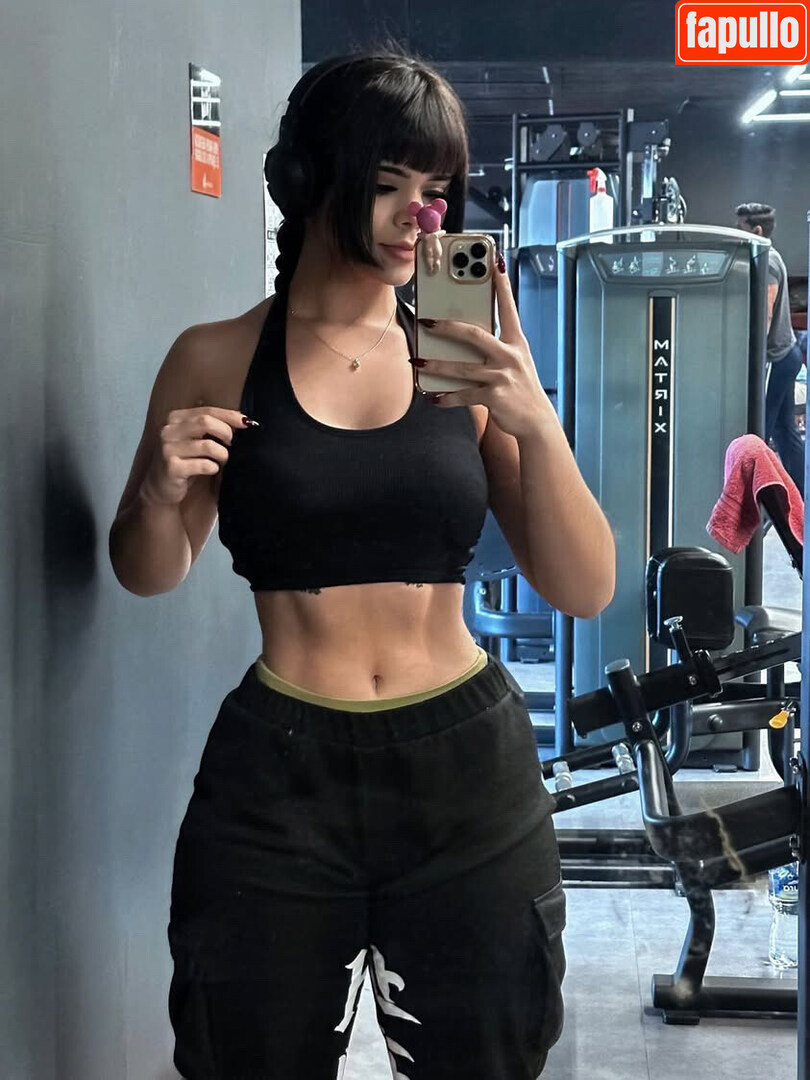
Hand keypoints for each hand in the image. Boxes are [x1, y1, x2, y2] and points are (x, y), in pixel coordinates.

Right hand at [140, 407, 254, 505]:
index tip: (246, 422)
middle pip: (206, 422)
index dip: (229, 415)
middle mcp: (168, 430)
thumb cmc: (184, 461)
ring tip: (223, 460)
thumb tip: (242, 419)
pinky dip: (214, 467)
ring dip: (223, 454)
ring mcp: (168, 449)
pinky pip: (203, 465)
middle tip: (233, 444)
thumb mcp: (194, 439)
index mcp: (175, 418)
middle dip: (226, 432)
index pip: (206, 410)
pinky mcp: (172, 468)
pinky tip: (213, 469)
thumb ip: (210, 427)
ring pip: (207, 445)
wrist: (161, 487)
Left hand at [416, 258, 548, 438]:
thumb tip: (465, 335)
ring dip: (437, 365)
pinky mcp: (494, 397)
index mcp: (517, 342)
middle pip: (474, 334)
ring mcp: (502, 377)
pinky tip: (433, 397)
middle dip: (448, 327)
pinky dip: (446, 398)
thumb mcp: (516, 361)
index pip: (507, 308)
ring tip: (417, 362)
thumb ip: (497, 347)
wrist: (536, 421)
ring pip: (462, 368)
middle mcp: (510, 355)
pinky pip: (464, 395)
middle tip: (426, 321)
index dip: (501, 285)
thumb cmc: (521, 387)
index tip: (494, 262)